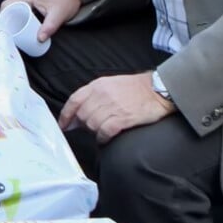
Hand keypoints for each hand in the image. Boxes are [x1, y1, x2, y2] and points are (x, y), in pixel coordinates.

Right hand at [0, 0, 80, 45]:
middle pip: (8, 7)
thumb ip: (49, 27)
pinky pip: (19, 10)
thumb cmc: (66, 0)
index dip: (2, 16)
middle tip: (6, 34)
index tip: (2, 28)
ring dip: (11, 20)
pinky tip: (20, 28)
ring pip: (13, 9)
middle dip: (5, 20)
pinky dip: (17, 18)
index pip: (7, 4)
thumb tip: (39, 39)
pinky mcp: (31, 2)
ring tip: (11, 33)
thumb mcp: (58, 15)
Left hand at [59, 72, 175, 140]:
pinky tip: (106, 138)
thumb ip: (93, 97)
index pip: (74, 101)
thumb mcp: (111, 85)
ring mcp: (112, 106)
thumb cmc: (135, 88)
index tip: (63, 125)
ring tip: (101, 131)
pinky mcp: (122, 118)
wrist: (158, 90)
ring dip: (94, 132)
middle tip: (90, 129)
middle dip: (83, 125)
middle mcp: (102, 95)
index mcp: (98, 85)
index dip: (65, 115)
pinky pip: (104, 132)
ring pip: (91, 125)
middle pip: (82, 115)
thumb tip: (76, 116)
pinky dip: (103, 138)